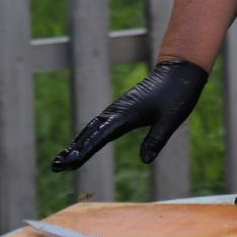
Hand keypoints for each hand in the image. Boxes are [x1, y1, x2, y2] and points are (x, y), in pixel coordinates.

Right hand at [51, 58, 208, 170]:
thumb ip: (156, 139)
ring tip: (63, 159)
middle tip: (56, 166)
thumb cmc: (177, 95)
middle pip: (89, 132)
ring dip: (77, 142)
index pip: (99, 137)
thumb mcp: (170, 120)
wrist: (179, 70)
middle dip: (73, 150)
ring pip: (92, 127)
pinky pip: (100, 123)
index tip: (68, 163)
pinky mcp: (123, 108)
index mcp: (126, 115)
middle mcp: (117, 111)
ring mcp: (118, 108)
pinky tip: (83, 142)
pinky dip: (88, 134)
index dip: (83, 151)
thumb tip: (145, 160)